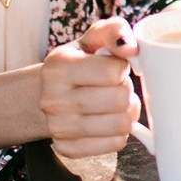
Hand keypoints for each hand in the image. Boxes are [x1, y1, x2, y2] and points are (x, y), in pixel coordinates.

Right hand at [39, 17, 140, 158]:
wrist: (49, 94)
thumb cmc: (79, 63)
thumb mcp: (93, 39)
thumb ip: (115, 32)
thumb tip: (131, 47)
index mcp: (58, 66)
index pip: (113, 72)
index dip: (122, 68)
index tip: (114, 67)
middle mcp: (53, 99)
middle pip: (120, 100)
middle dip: (126, 91)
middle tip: (117, 87)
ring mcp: (58, 127)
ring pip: (121, 125)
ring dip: (127, 113)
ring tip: (115, 104)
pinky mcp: (67, 149)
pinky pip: (115, 144)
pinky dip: (119, 132)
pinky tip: (108, 121)